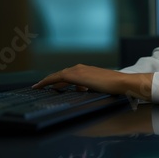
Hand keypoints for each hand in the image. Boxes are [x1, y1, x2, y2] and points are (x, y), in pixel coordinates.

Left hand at [32, 64, 152, 100]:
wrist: (120, 83)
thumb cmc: (113, 87)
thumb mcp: (98, 87)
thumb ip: (88, 87)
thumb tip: (80, 90)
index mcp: (85, 71)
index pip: (68, 75)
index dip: (57, 80)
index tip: (50, 86)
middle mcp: (80, 68)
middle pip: (61, 74)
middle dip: (50, 80)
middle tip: (41, 86)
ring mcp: (77, 70)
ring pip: (57, 75)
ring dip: (48, 81)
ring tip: (39, 87)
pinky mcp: (75, 75)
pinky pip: (57, 78)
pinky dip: (48, 81)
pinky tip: (42, 87)